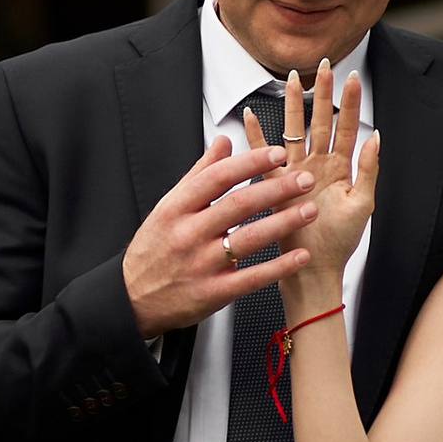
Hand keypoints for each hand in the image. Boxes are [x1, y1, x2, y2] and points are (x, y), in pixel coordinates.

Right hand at [122, 129, 314, 339]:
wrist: (132, 298)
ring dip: (283, 223)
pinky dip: (278, 267)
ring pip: (248, 239)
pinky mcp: (213, 293)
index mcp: (176, 208)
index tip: (277, 154)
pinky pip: (251, 278)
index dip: (250, 163)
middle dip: (276, 190)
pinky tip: (299, 256)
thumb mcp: (168, 207)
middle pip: (238, 206)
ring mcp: (201, 265)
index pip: (217, 177)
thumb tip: (223, 143)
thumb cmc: (153, 250)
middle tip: (304, 179)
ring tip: (310, 210)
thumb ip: (200, 173)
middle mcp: (188, 234)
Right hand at [251, 64, 379, 313]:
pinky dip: (255, 138)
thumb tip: (375, 137)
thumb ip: (369, 171)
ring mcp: (294, 175)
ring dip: (291, 106)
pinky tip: (249, 117)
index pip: (346, 127)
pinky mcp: (275, 188)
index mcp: (340, 170)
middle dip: (321, 93)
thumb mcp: (362, 206)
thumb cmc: (339, 243)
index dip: (350, 102)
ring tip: (289, 79)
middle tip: (323, 65)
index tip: (353, 77)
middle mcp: (316, 167)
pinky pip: (263, 158)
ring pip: (293, 132)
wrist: (314, 270)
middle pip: (319, 122)